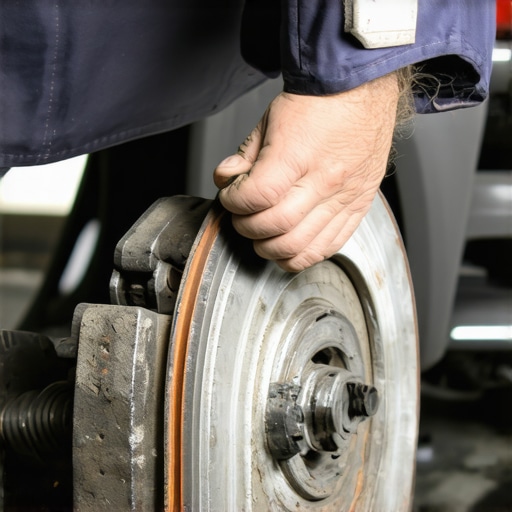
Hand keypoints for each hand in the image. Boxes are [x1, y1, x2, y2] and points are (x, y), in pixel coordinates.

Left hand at [213, 73, 398, 271]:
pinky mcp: (358, 206)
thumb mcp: (271, 118)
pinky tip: (290, 245)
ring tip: (263, 236)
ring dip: (271, 248)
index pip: (256, 197)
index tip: (230, 197)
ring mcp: (344, 197)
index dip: (233, 202)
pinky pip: (329, 246)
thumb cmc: (319, 102)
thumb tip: (226, 178)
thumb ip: (245, 154)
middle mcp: (324, 180)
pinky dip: (303, 255)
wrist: (362, 90)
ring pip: (301, 246)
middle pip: (276, 227)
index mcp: (298, 154)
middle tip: (243, 217)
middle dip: (247, 228)